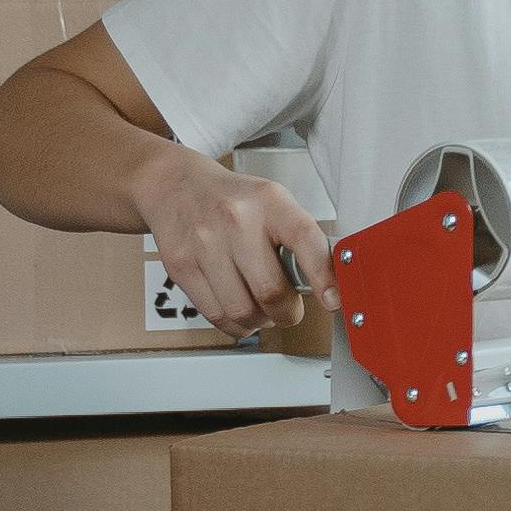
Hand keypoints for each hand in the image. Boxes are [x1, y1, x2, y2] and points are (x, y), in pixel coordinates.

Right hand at [135, 141, 327, 335]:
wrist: (177, 186)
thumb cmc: (234, 200)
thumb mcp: (273, 202)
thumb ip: (300, 239)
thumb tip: (332, 283)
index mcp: (269, 201)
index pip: (304, 238)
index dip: (323, 275)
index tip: (334, 299)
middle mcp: (236, 219)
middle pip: (271, 290)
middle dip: (287, 312)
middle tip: (288, 308)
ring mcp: (205, 244)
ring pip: (242, 311)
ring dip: (260, 321)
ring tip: (261, 308)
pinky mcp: (182, 266)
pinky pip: (217, 316)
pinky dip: (236, 324)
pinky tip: (239, 309)